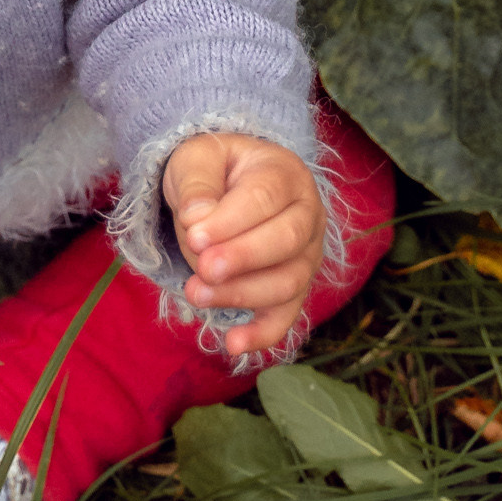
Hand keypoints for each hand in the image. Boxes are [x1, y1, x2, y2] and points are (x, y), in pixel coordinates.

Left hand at [161, 132, 325, 346]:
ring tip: (196, 294)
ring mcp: (307, 254)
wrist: (228, 184)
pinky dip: (263, 334)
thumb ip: (197, 182)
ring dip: (241, 294)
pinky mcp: (295, 288)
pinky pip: (286, 316)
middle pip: (286, 241)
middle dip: (242, 259)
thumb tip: (196, 219)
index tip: (194, 236)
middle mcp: (308, 214)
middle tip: (202, 269)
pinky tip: (233, 344)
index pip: (265, 198)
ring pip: (287, 282)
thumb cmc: (214, 168)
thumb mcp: (197, 156)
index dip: (230, 221)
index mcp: (285, 173)